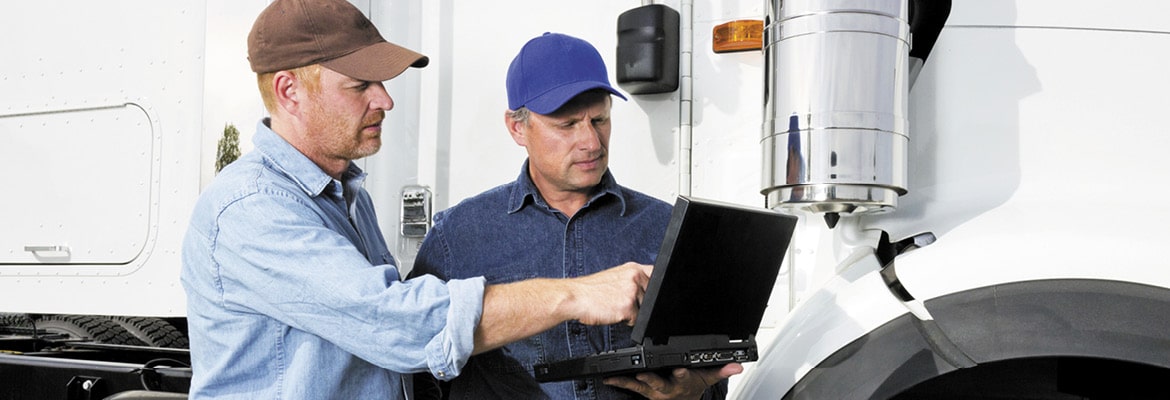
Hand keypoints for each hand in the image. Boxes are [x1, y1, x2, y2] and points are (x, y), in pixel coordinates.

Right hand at [565, 262, 651, 325]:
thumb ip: (632, 279)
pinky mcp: (628, 307)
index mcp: (633, 268)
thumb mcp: (615, 276)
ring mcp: (633, 291)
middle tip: (621, 301)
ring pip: (645, 309)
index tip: (650, 293)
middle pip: (652, 296)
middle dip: (641, 302)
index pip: (657, 275)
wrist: (575, 297)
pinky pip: (637, 320)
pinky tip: (614, 313)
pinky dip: (627, 321)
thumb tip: (647, 289)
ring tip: (615, 306)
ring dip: (633, 312)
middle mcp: (635, 277)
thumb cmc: (591, 290)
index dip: (656, 287)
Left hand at [602, 363, 742, 399]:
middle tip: (643, 374)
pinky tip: (608, 378)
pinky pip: (631, 386)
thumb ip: (721, 370)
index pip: (684, 377)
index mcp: (684, 383)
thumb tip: (738, 365)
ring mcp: (655, 391)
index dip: (681, 373)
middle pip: (660, 384)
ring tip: (615, 378)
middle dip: (651, 379)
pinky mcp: (645, 391)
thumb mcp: (708, 379)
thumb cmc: (693, 388)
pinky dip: (619, 382)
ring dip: (629, 382)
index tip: (679, 368)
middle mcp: (668, 389)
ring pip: (641, 386)